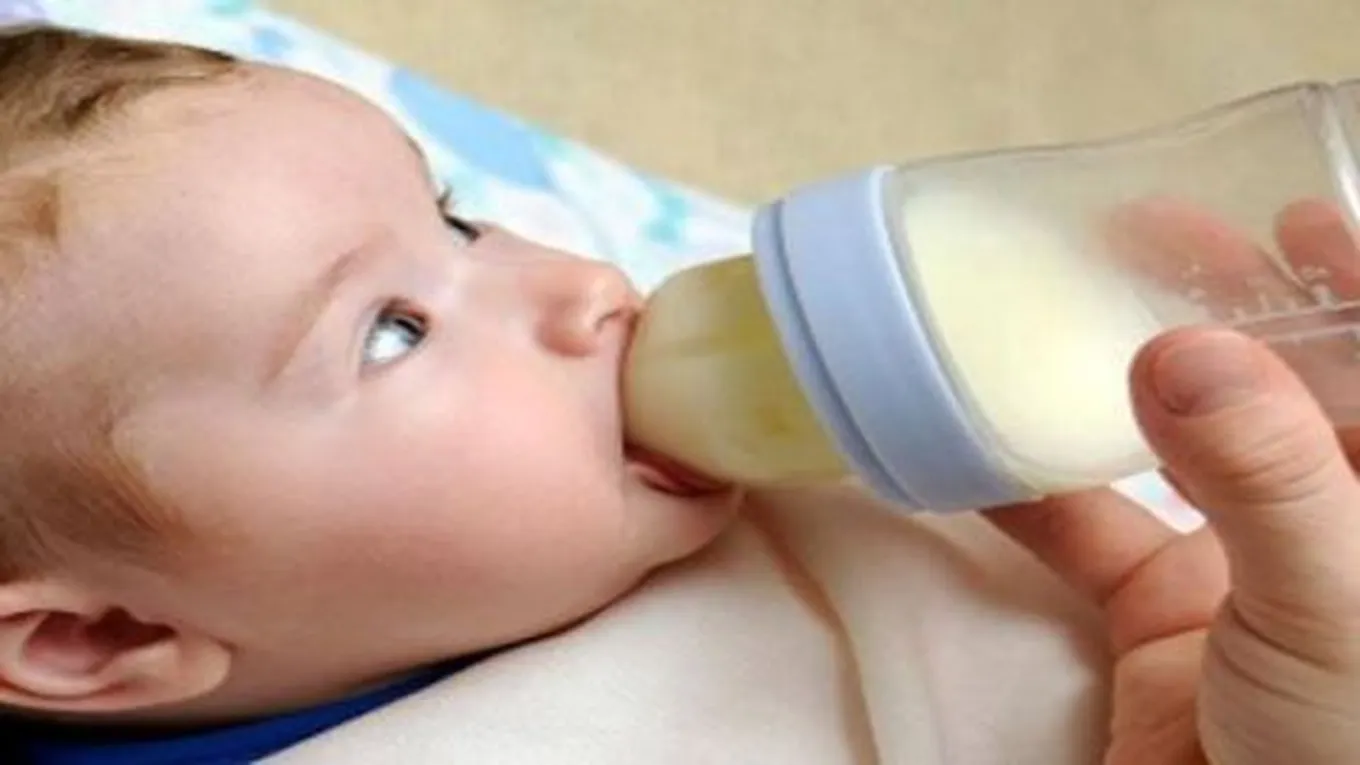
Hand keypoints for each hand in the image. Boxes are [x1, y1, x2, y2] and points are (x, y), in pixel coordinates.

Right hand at [987, 203, 1359, 764]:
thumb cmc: (1351, 758)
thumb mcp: (1334, 610)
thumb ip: (1268, 476)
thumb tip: (1183, 350)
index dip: (1354, 281)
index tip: (1287, 215)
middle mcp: (1336, 528)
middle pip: (1281, 386)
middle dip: (1222, 305)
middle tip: (1153, 233)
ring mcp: (1246, 573)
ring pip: (1180, 449)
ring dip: (1120, 381)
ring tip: (1066, 304)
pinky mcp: (1163, 621)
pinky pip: (1092, 533)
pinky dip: (1032, 491)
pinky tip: (979, 446)